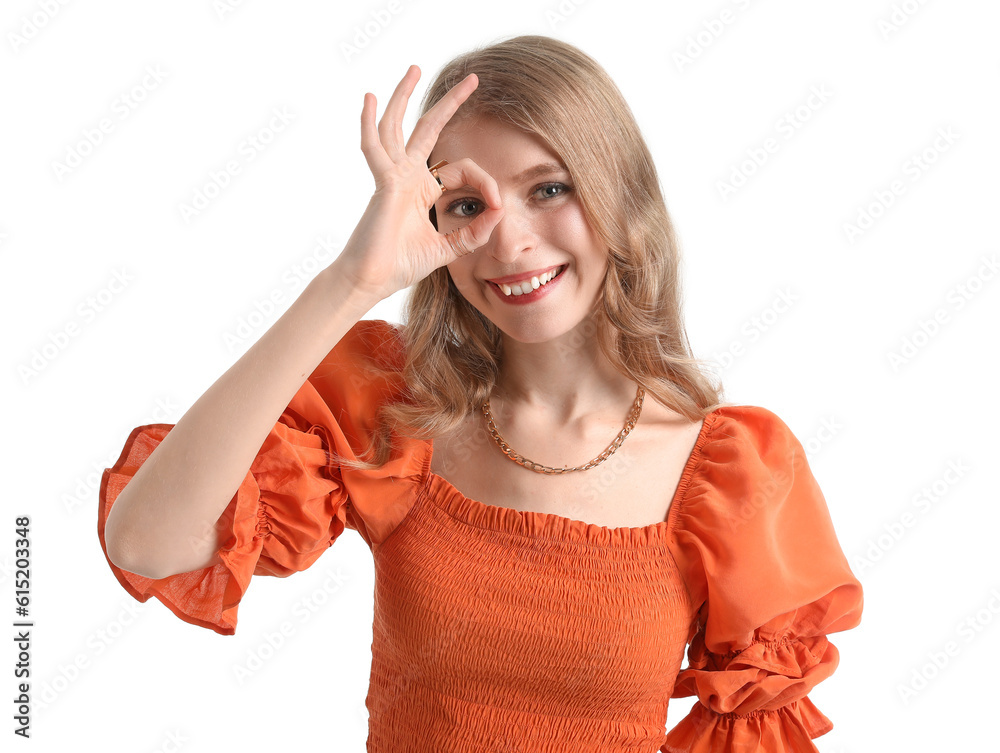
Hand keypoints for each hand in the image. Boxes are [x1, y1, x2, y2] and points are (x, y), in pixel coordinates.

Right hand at [335, 65, 503, 301]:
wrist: (370, 280)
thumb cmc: (400, 265)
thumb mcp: (449, 248)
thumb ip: (474, 232)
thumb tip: (499, 212)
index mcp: (423, 190)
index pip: (461, 169)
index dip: (485, 182)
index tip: (498, 204)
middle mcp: (408, 177)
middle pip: (428, 129)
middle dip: (450, 103)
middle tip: (472, 79)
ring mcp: (393, 176)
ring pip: (398, 126)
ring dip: (404, 97)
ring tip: (413, 69)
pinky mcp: (383, 183)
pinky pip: (375, 148)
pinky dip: (370, 123)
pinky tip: (371, 99)